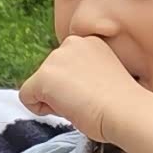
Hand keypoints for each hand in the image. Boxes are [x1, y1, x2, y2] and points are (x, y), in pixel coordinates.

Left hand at [22, 36, 150, 148]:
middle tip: (87, 102)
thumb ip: (83, 74)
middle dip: (62, 92)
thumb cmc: (122, 105)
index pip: (65, 67)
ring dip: (54, 101)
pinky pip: (26, 98)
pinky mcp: (44, 76)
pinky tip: (66, 109)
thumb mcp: (103, 77)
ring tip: (80, 105)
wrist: (126, 111)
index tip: (94, 95)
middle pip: (50, 75)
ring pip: (39, 87)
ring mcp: (56, 58)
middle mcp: (71, 43)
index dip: (75, 87)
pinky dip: (39, 110)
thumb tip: (66, 89)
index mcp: (89, 42)